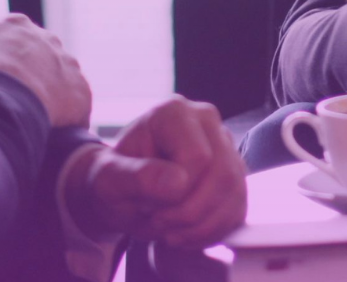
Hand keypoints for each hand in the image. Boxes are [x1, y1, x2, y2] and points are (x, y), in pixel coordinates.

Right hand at [0, 14, 91, 128]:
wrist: (3, 96)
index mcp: (16, 27)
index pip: (14, 40)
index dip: (4, 60)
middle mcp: (48, 40)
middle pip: (41, 57)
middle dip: (29, 76)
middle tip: (12, 102)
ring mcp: (68, 65)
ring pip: (61, 80)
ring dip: (49, 97)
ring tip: (30, 121)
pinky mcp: (81, 92)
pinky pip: (76, 107)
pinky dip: (65, 120)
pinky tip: (51, 137)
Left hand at [66, 98, 247, 247]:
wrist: (122, 190)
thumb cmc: (115, 179)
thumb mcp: (108, 180)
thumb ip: (135, 177)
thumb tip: (177, 183)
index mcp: (174, 113)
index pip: (197, 157)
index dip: (176, 192)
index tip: (146, 203)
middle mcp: (207, 122)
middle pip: (224, 175)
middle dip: (190, 213)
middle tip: (159, 223)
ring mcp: (225, 146)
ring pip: (235, 192)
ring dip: (201, 226)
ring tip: (170, 230)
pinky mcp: (234, 173)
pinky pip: (238, 208)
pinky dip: (213, 231)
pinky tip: (186, 232)